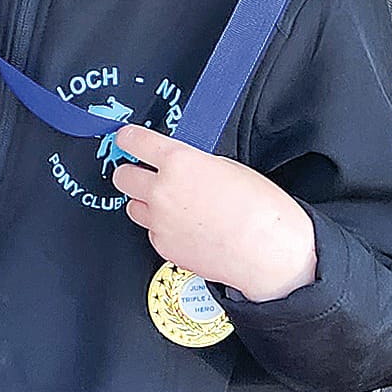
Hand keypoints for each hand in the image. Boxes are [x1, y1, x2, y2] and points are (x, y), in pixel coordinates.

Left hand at [110, 125, 317, 303]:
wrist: (269, 253)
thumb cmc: (260, 210)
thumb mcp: (229, 167)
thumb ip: (195, 163)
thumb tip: (182, 165)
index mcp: (179, 162)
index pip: (135, 141)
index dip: (129, 139)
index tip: (128, 139)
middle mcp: (162, 191)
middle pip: (122, 176)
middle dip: (132, 173)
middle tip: (145, 174)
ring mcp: (160, 222)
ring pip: (133, 206)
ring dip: (146, 203)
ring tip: (172, 205)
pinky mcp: (163, 247)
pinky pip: (152, 231)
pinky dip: (163, 228)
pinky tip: (186, 228)